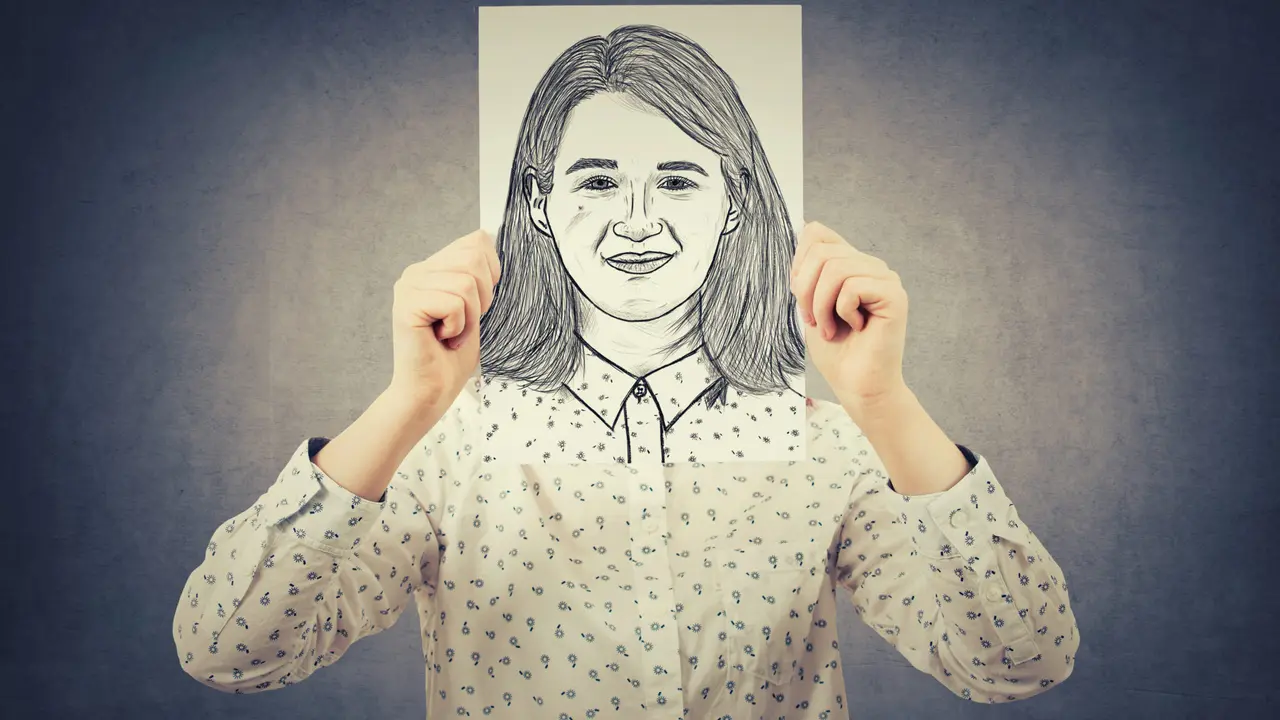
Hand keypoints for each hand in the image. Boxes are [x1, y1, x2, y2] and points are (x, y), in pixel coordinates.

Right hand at [388, 229, 499, 409]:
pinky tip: (442, 339)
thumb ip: (475, 271)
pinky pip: (455, 303)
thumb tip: (487, 234)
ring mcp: (409, 286)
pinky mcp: (407, 304)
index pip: (476, 241)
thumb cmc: (453, 354)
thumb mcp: (474, 305)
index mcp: (432, 267)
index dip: (491, 273)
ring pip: (466, 283)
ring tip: (453, 334)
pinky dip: (459, 327)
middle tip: (463, 324)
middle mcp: (416, 271)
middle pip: (474, 258)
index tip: (478, 305)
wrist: (432, 390)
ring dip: (470, 317)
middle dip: (482, 298)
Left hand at [790, 221, 909, 410]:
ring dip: (821, 305)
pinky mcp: (894, 295)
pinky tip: (855, 328)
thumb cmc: (835, 350)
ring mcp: (885, 278)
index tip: (801, 297)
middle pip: (821, 251)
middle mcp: (870, 266)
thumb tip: (806, 225)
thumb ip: (810, 268)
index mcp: (850, 264)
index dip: (799, 262)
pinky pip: (852, 286)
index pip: (817, 233)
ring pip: (835, 267)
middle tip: (813, 320)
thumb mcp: (811, 302)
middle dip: (805, 290)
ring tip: (830, 328)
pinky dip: (841, 311)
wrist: (856, 386)